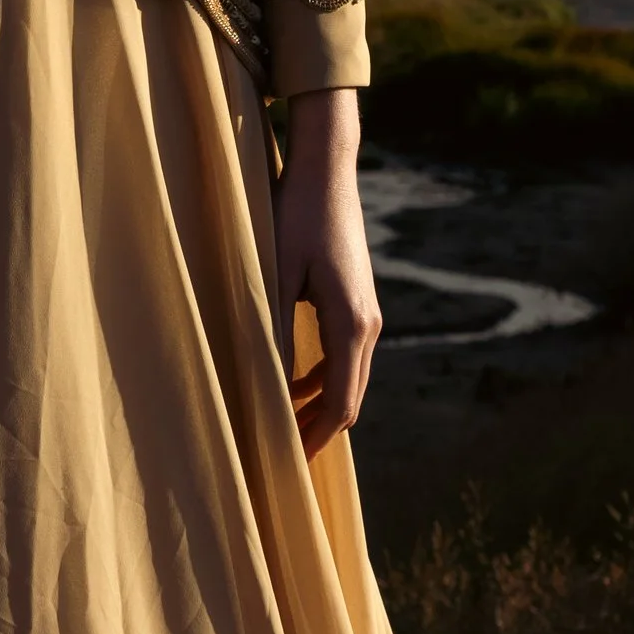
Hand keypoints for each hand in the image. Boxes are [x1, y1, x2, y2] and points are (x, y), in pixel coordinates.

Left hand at [273, 86, 381, 458]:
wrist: (325, 169)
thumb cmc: (295, 215)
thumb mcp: (275, 274)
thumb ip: (272, 330)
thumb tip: (265, 386)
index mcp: (351, 326)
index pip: (339, 405)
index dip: (314, 439)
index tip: (288, 465)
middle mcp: (368, 325)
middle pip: (349, 398)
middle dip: (317, 430)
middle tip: (281, 457)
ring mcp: (367, 313)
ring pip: (348, 378)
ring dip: (318, 404)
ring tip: (281, 426)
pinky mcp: (358, 300)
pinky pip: (344, 355)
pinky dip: (321, 377)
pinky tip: (290, 381)